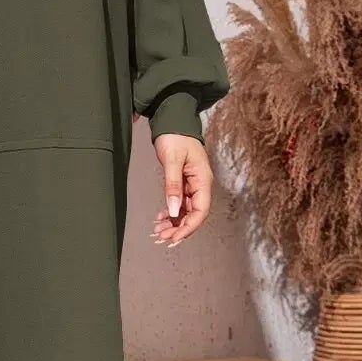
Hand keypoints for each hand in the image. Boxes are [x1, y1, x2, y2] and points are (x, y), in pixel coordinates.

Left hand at [150, 133, 213, 247]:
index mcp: (203, 180)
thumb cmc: (176, 137)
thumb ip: (173, 186)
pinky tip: (160, 219)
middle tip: (162, 237)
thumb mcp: (173, 161)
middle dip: (179, 228)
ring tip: (158, 231)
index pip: (201, 211)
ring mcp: (192, 185)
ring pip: (186, 211)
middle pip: (194, 215)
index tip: (175, 237)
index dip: (189, 227)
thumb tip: (174, 210)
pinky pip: (180, 204)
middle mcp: (200, 185)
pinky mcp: (184, 184)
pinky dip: (171, 213)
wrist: (173, 122)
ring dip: (173, 223)